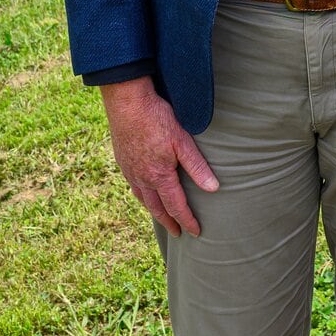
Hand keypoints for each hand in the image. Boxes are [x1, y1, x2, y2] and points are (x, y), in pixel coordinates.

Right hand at [100, 77, 219, 236]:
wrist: (127, 102)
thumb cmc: (158, 118)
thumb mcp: (183, 141)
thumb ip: (197, 167)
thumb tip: (213, 189)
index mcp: (159, 176)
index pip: (176, 206)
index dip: (187, 220)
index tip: (196, 232)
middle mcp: (142, 178)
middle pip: (157, 208)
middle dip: (169, 222)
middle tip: (177, 233)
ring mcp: (129, 170)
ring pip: (142, 198)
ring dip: (153, 210)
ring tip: (161, 216)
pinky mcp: (122, 160)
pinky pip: (133, 186)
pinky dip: (141, 195)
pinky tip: (144, 191)